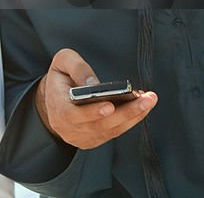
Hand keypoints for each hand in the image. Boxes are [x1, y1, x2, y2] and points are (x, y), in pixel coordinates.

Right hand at [35, 48, 156, 149]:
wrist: (54, 96)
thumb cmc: (61, 76)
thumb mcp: (63, 62)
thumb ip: (77, 68)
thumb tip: (95, 84)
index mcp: (56, 107)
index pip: (71, 114)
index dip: (91, 112)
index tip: (110, 105)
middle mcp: (66, 127)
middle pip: (98, 125)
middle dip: (125, 112)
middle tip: (146, 99)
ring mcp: (80, 136)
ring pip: (109, 130)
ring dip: (132, 116)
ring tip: (149, 100)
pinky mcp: (92, 140)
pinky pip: (113, 133)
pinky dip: (129, 121)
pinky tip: (141, 107)